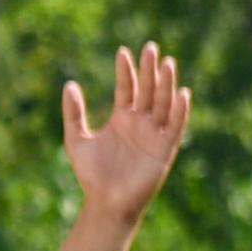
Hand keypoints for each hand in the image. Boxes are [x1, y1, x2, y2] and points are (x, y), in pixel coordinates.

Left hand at [62, 44, 190, 228]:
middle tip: (151, 47)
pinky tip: (182, 93)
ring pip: (163, 104)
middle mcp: (141, 123)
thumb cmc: (92, 174)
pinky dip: (180, 111)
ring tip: (167, 63)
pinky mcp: (164, 150)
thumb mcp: (77, 139)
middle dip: (149, 70)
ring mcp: (154, 135)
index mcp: (122, 118)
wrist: (105, 203)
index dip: (125, 71)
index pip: (126, 88)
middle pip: (148, 90)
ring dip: (166, 85)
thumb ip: (74, 113)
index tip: (122, 52)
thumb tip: (69, 84)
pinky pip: (175, 127)